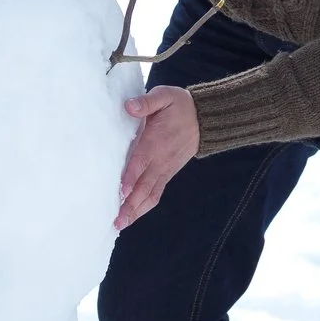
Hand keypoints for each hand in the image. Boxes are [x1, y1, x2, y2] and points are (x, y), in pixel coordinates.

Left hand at [117, 86, 197, 228]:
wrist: (204, 118)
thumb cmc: (179, 106)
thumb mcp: (165, 96)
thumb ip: (147, 102)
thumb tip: (129, 106)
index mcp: (156, 142)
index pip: (142, 162)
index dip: (131, 176)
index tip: (121, 191)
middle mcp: (160, 160)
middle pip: (144, 186)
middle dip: (130, 204)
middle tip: (116, 220)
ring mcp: (165, 170)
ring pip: (149, 195)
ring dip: (136, 210)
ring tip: (120, 224)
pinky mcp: (167, 174)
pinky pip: (155, 193)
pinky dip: (144, 206)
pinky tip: (132, 215)